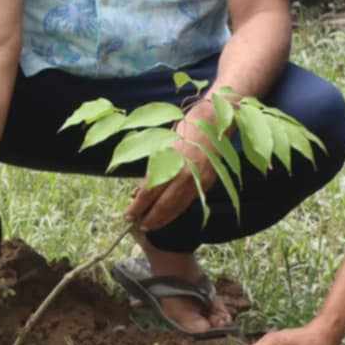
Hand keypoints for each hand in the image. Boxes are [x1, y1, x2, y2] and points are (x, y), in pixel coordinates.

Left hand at [125, 117, 217, 232]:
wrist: (216, 119)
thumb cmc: (185, 126)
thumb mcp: (163, 143)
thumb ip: (154, 167)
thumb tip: (142, 189)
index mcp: (169, 163)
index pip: (150, 191)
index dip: (138, 206)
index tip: (128, 214)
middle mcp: (184, 175)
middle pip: (164, 204)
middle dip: (150, 217)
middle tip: (138, 225)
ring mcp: (198, 180)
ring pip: (178, 206)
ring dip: (164, 218)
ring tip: (152, 225)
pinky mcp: (207, 182)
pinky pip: (189, 201)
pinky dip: (177, 210)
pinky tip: (170, 214)